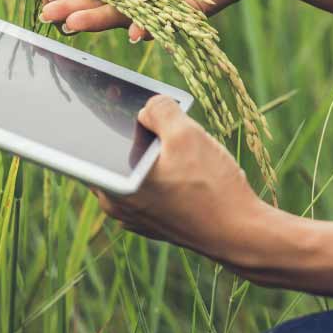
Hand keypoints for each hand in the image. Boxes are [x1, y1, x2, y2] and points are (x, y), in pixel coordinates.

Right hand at [40, 0, 274, 40]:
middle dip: (75, 10)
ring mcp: (163, 9)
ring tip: (74, 23)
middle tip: (50, 15)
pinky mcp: (188, 15)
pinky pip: (166, 24)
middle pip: (103, 7)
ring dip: (100, 22)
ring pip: (127, 19)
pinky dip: (149, 28)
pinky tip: (132, 31)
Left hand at [93, 95, 270, 270]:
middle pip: (117, 154)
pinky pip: (152, 186)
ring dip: (156, 154)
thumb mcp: (187, 134)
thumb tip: (147, 107)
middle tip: (158, 117)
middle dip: (137, 133)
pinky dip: (165, 173)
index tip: (111, 97)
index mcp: (113, 185)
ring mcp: (135, 217)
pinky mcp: (155, 222)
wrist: (242, 234)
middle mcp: (117, 205)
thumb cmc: (212, 188)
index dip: (100, 117)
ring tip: (184, 145)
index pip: (90, 143)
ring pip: (138, 169)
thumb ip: (160, 109)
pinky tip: (191, 167)